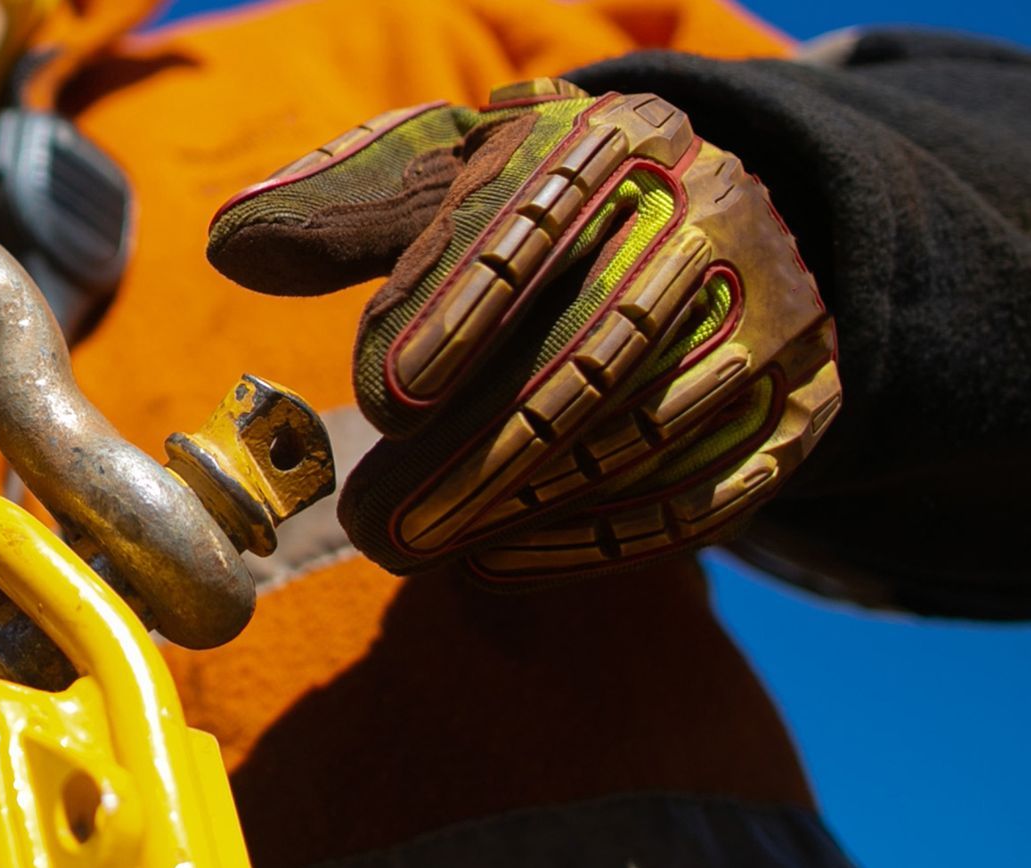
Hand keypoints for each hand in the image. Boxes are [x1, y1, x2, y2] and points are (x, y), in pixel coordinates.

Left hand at [208, 78, 839, 583]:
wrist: (730, 220)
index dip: (461, 306)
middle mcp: (708, 214)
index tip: (383, 395)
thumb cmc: (545, 203)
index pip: (540, 215)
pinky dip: (600, 540)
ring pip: (647, 428)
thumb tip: (233, 241)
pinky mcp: (798, 404)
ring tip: (418, 552)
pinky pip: (708, 489)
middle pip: (596, 345)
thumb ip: (349, 204)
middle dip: (480, 445)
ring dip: (525, 503)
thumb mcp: (454, 172)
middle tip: (376, 528)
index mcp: (614, 137)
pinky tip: (499, 565)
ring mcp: (770, 313)